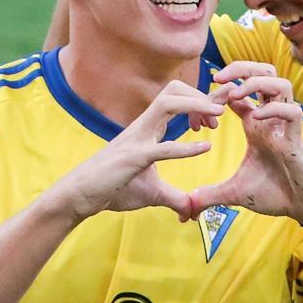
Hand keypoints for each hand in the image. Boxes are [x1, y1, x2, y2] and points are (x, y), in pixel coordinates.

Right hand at [51, 80, 224, 220]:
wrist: (80, 196)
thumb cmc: (113, 188)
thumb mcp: (152, 193)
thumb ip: (175, 199)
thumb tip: (191, 211)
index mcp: (147, 128)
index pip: (175, 99)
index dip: (200, 99)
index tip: (220, 109)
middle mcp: (142, 126)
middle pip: (172, 90)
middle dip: (200, 94)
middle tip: (222, 112)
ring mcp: (137, 139)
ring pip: (167, 104)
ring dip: (195, 105)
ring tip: (218, 116)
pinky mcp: (133, 158)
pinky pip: (162, 148)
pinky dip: (186, 147)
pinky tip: (206, 147)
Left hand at [188, 65, 302, 228]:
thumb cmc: (276, 194)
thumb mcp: (235, 193)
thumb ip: (210, 195)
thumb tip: (187, 209)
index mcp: (256, 124)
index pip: (239, 90)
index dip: (218, 90)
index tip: (200, 108)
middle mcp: (271, 119)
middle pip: (264, 72)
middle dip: (241, 67)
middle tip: (218, 77)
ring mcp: (286, 127)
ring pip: (281, 82)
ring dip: (257, 82)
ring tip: (235, 94)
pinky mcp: (297, 140)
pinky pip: (292, 111)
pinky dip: (274, 109)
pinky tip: (255, 117)